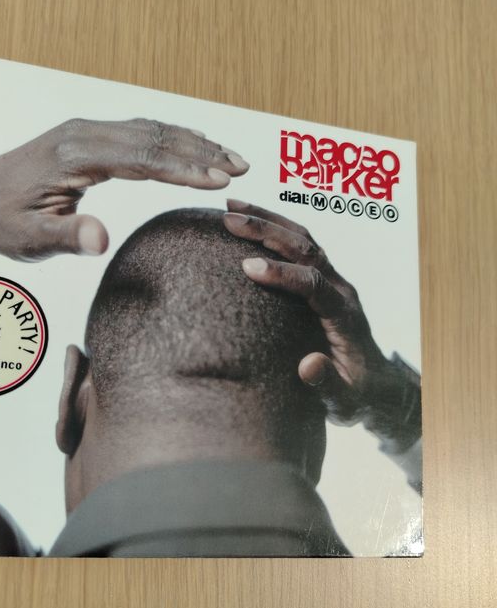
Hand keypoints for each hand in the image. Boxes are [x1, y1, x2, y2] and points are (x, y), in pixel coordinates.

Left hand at [0, 118, 248, 262]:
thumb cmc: (1, 220)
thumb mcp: (29, 238)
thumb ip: (65, 237)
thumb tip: (100, 241)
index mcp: (74, 155)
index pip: (141, 157)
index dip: (184, 169)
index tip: (220, 181)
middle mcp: (84, 134)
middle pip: (154, 136)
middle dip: (201, 152)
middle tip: (242, 167)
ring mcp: (86, 132)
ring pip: (151, 130)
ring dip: (192, 143)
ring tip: (231, 159)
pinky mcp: (87, 137)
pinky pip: (139, 132)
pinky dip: (172, 139)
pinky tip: (193, 147)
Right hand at [223, 199, 420, 449]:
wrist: (377, 384)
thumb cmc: (356, 393)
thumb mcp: (344, 400)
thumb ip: (328, 384)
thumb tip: (308, 365)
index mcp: (344, 314)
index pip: (312, 284)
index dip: (281, 274)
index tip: (247, 267)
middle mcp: (340, 289)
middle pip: (306, 249)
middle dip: (267, 231)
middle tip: (229, 219)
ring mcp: (333, 280)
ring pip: (303, 239)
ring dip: (269, 220)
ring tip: (231, 207)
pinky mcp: (323, 278)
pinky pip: (300, 245)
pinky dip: (275, 228)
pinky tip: (249, 220)